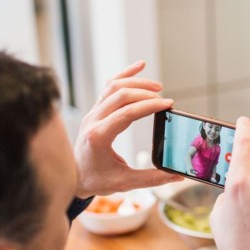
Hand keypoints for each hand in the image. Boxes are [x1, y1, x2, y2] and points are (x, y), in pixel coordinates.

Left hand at [74, 61, 179, 197]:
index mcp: (98, 137)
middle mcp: (93, 120)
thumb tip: (177, 176)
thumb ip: (152, 179)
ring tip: (157, 87)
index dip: (149, 106)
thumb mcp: (124, 183)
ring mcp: (92, 113)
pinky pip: (109, 87)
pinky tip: (139, 66)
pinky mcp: (95, 110)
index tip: (167, 105)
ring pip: (113, 87)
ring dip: (137, 83)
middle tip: (165, 100)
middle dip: (146, 94)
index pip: (126, 113)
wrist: (72, 177)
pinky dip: (124, 75)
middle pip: (121, 96)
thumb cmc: (95, 180)